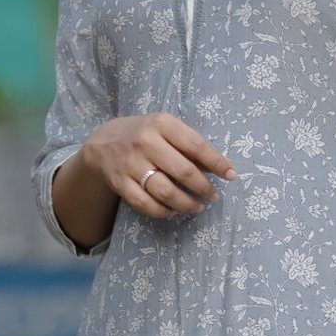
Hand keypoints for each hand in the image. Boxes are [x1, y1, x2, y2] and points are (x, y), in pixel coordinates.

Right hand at [85, 113, 235, 220]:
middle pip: (183, 172)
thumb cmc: (146, 134)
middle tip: (214, 196)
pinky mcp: (120, 183)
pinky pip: (146, 204)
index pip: (196, 146)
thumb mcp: (167, 129)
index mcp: (162, 124)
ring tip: (198, 206)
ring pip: (166, 192)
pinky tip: (174, 211)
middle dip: (204, 188)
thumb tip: (223, 168)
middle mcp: (146, 142)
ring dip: (187, 203)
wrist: (104, 142)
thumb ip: (191, 146)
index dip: (217, 163)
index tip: (231, 175)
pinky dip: (164, 212)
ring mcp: (131, 164)